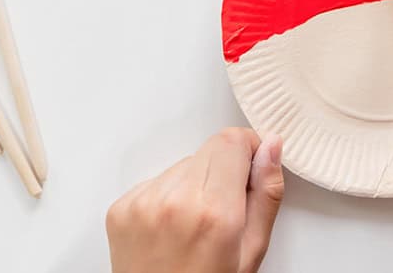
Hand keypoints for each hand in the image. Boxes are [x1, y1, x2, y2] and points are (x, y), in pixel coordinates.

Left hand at [106, 128, 284, 272]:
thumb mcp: (252, 250)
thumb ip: (265, 193)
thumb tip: (271, 149)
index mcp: (214, 213)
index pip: (233, 141)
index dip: (250, 150)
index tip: (252, 169)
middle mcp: (175, 201)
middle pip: (210, 148)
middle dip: (226, 168)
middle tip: (226, 208)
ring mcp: (143, 203)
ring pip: (185, 163)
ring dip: (197, 182)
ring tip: (196, 223)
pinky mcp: (122, 207)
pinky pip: (158, 180)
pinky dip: (170, 195)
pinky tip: (174, 227)